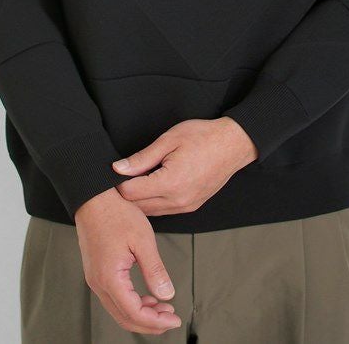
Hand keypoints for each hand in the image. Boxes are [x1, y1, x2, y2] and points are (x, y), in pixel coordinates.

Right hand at [74, 188, 182, 334]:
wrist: (93, 197)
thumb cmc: (116, 213)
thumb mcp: (142, 239)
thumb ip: (154, 270)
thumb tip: (167, 295)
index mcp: (110, 277)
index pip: (134, 314)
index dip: (156, 322)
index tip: (174, 320)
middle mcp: (98, 283)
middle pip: (124, 319)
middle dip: (150, 324)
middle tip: (171, 319)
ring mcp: (95, 278)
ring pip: (118, 311)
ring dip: (141, 314)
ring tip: (162, 308)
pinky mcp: (96, 272)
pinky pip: (114, 298)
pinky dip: (131, 303)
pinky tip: (147, 296)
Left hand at [110, 117, 257, 215]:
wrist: (233, 144)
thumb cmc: (203, 137)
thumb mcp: (169, 140)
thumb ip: (142, 158)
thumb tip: (117, 168)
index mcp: (170, 183)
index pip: (130, 193)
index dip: (118, 182)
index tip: (115, 172)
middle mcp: (178, 201)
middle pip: (138, 207)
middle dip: (126, 194)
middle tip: (121, 177)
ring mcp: (186, 206)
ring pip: (150, 212)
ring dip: (140, 200)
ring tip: (136, 181)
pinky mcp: (191, 206)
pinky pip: (164, 211)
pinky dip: (154, 202)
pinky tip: (152, 186)